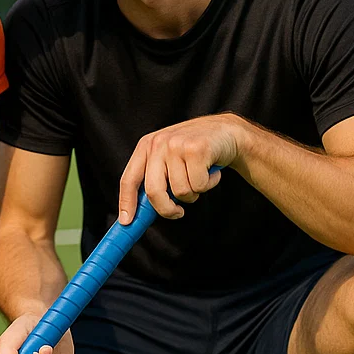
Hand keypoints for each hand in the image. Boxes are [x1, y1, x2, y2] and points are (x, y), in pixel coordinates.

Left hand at [119, 113, 245, 222]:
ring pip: (180, 191)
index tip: (126, 222)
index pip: (129, 179)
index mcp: (146, 147)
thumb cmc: (196, 152)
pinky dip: (208, 184)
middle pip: (153, 191)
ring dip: (194, 193)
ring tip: (200, 177)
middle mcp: (158, 144)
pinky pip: (198, 185)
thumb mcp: (169, 161)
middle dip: (166, 209)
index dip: (126, 203)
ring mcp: (176, 145)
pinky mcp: (196, 149)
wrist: (227, 131)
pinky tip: (211, 171)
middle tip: (178, 212)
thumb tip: (140, 212)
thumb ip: (155, 180)